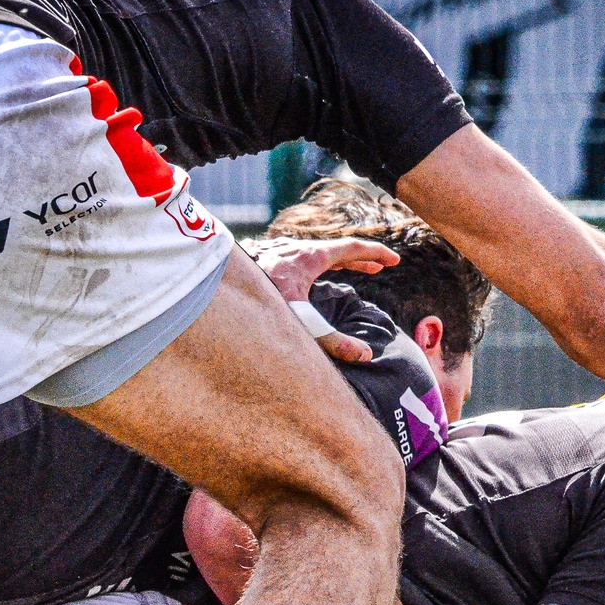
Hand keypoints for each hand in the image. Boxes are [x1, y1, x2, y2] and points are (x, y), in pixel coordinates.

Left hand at [252, 236, 401, 362]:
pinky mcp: (265, 260)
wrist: (210, 281)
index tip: (394, 261)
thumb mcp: (299, 321)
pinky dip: (317, 265)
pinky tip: (308, 278)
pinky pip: (301, 259)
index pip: (352, 248)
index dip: (376, 254)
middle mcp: (295, 249)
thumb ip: (330, 340)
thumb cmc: (255, 297)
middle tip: (379, 268)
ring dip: (339, 261)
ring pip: (317, 253)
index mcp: (310, 256)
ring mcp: (279, 252)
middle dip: (361, 259)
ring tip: (352, 270)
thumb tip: (364, 356)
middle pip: (337, 250)